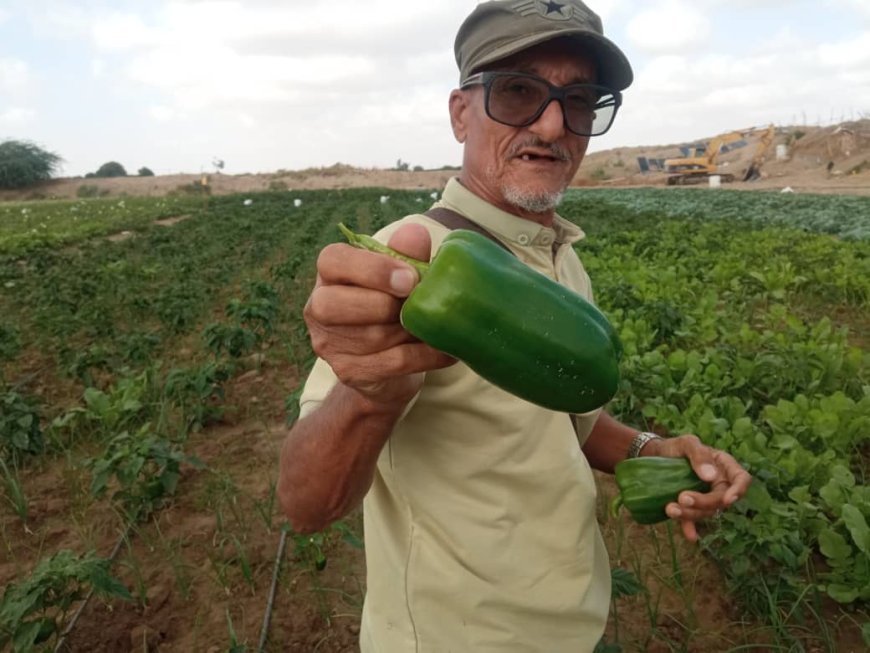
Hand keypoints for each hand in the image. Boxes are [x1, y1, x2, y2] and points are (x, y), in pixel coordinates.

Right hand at [304, 223, 454, 406]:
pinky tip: (447, 348)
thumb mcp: (401, 274)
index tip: (409, 278)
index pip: (333, 260)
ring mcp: (329, 344)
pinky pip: (392, 363)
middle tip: (419, 302)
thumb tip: (415, 233)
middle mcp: (319, 307)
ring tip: (438, 324)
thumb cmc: (393, 303)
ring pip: (371, 336)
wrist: (387, 365)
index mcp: (330, 274)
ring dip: (411, 330)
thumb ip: (406, 253)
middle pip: (335, 304)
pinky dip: (425, 355)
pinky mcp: (348, 372)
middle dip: (385, 304)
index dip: (372, 269)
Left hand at [643, 434, 751, 541]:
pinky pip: (693, 521)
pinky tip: (690, 536)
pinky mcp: (691, 507)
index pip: (741, 479)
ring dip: (690, 514)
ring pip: (706, 512)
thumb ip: (699, 454)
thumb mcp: (686, 443)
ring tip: (669, 509)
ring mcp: (705, 497)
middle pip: (720, 499)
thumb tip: (711, 476)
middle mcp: (719, 483)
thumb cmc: (675, 447)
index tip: (727, 500)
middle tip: (682, 498)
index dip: (738, 491)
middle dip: (704, 502)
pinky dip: (691, 527)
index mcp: (724, 465)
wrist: (655, 457)